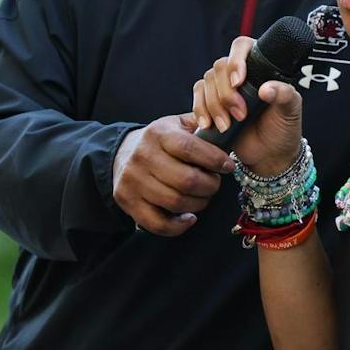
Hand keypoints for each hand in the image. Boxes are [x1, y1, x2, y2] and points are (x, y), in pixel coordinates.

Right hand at [112, 115, 230, 236]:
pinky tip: (190, 217)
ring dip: (199, 204)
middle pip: (186, 180)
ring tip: (203, 197)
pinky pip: (158, 224)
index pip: (190, 148)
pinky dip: (179, 226)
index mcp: (158, 134)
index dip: (214, 159)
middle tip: (215, 183)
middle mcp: (143, 156)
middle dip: (210, 185)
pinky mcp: (128, 201)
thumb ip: (202, 124)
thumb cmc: (160, 141)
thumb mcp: (178, 124)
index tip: (228, 166)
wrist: (122, 153)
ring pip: (176, 202)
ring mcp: (134, 181)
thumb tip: (228, 127)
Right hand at [192, 36, 302, 173]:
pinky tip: (208, 124)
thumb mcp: (291, 110)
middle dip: (227, 94)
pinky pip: (197, 96)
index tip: (238, 82)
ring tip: (227, 125)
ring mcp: (223, 87)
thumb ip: (284, 95)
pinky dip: (200, 110)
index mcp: (260, 66)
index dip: (236, 60)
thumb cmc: (284, 128)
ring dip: (214, 105)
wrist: (270, 154)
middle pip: (220, 67)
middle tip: (240, 115)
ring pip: (206, 82)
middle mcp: (240, 73)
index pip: (241, 47)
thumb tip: (266, 89)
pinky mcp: (211, 102)